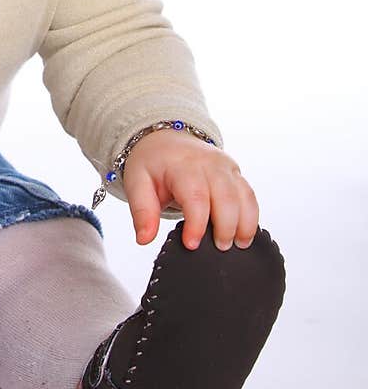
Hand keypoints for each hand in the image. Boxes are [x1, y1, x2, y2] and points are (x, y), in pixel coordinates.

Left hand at [121, 129, 259, 251]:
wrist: (166, 140)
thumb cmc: (153, 163)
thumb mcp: (137, 183)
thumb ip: (142, 212)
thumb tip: (144, 238)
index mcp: (183, 166)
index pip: (196, 197)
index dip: (197, 224)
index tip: (191, 245)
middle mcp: (209, 164)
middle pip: (226, 198)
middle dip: (226, 227)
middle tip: (218, 248)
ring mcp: (226, 167)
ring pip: (244, 197)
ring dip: (244, 224)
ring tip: (237, 245)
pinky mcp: (236, 173)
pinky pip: (250, 196)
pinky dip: (251, 217)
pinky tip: (244, 234)